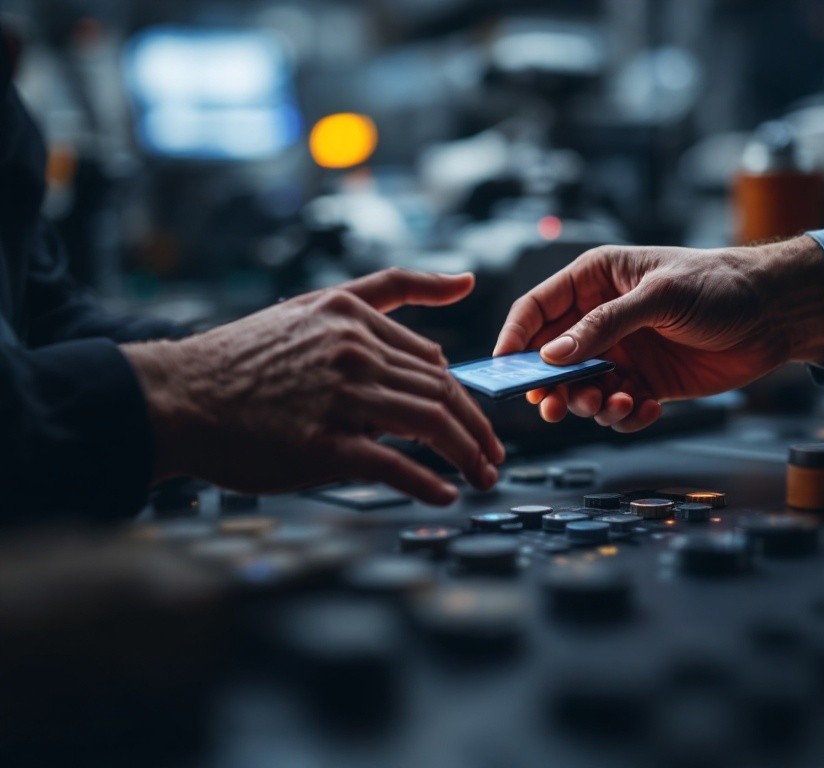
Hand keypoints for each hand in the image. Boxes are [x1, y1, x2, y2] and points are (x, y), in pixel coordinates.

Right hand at [124, 268, 504, 504]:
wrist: (175, 397)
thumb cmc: (241, 358)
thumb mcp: (313, 304)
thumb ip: (389, 291)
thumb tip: (465, 282)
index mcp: (352, 317)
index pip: (436, 362)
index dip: (468, 399)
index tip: (479, 424)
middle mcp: (352, 351)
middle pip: (443, 393)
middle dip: (479, 432)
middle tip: (494, 458)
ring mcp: (339, 397)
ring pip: (431, 425)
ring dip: (468, 458)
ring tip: (482, 479)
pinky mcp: (322, 444)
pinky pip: (394, 466)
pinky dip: (428, 484)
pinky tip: (444, 496)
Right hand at [493, 237, 823, 431]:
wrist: (776, 314)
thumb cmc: (721, 285)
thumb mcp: (660, 296)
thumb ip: (604, 325)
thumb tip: (553, 356)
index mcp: (596, 280)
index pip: (538, 309)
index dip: (516, 338)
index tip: (502, 370)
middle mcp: (602, 319)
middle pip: (553, 359)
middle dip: (551, 385)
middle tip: (553, 406)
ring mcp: (623, 353)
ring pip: (582, 389)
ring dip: (591, 404)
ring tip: (618, 403)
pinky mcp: (646, 383)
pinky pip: (618, 409)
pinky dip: (626, 416)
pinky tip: (647, 408)